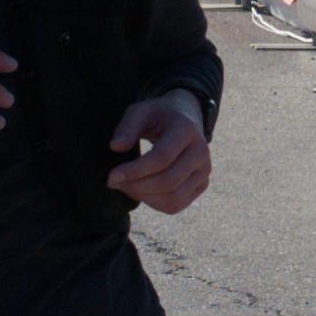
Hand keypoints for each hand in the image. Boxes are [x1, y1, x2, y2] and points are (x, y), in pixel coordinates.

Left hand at [105, 90, 213, 211]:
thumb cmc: (159, 114)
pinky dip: (154, 204)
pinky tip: (140, 191)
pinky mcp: (202, 184)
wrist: (187, 116)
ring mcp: (204, 170)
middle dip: (136, 186)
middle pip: (168, 181)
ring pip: (173, 198)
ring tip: (125, 186)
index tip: (111, 176)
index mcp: (187, 130)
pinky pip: (176, 205)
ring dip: (143, 197)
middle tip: (113, 182)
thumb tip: (116, 147)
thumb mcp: (141, 111)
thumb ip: (127, 127)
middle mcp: (201, 152)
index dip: (135, 170)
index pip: (162, 158)